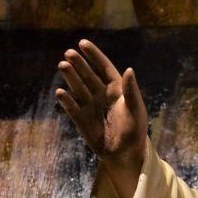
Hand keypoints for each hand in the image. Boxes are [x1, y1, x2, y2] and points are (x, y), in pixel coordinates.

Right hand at [56, 40, 146, 197]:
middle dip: (79, 64)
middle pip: (88, 75)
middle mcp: (101, 95)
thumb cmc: (134, 130)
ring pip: (78, 88)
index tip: (83, 43)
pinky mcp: (81, 119)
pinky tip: (60, 92)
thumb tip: (129, 69)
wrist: (125, 153)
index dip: (94, 55)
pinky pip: (72, 107)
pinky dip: (66, 100)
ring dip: (70, 77)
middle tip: (69, 53)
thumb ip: (131, 90)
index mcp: (117, 89)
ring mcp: (90, 106)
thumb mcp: (136, 109)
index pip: (104, 68)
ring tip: (62, 65)